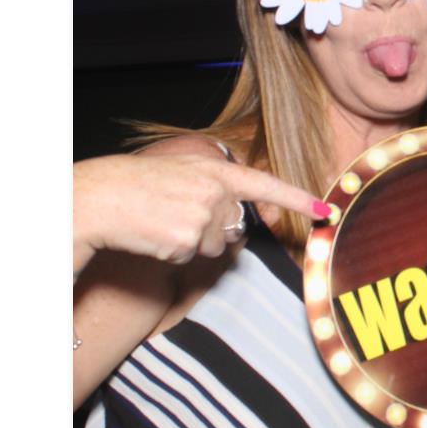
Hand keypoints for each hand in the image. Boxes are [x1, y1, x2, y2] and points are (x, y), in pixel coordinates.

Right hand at [74, 146, 329, 274]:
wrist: (101, 197)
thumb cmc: (134, 186)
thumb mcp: (180, 173)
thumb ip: (213, 189)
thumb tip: (236, 224)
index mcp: (214, 169)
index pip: (264, 184)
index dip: (297, 199)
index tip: (326, 210)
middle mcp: (215, 190)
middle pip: (233, 227)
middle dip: (209, 230)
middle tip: (172, 215)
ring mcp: (203, 215)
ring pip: (214, 246)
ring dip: (190, 242)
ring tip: (160, 222)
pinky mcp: (188, 239)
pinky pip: (191, 257)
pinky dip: (173, 253)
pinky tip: (153, 235)